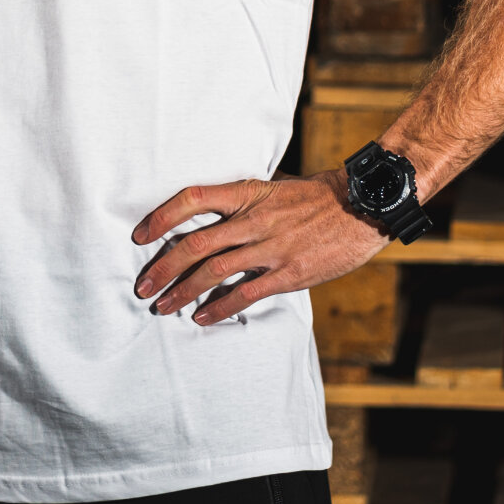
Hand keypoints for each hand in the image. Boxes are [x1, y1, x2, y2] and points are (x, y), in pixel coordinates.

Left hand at [131, 168, 388, 324]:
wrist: (363, 207)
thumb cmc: (317, 196)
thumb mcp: (275, 187)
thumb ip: (245, 200)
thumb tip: (216, 211)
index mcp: (246, 193)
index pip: (192, 198)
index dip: (161, 216)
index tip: (140, 234)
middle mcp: (253, 219)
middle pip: (195, 244)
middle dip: (163, 268)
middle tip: (142, 286)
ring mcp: (271, 247)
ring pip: (214, 271)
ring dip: (183, 292)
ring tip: (163, 306)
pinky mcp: (290, 273)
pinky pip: (245, 293)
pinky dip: (219, 307)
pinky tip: (202, 317)